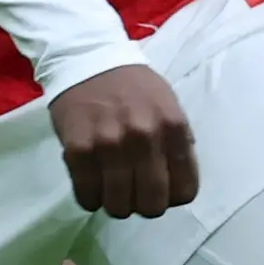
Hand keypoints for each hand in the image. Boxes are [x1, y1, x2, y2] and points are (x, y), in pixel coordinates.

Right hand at [51, 63, 199, 216]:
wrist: (88, 58)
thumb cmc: (133, 86)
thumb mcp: (169, 106)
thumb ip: (177, 142)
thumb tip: (179, 183)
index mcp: (173, 127)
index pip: (185, 191)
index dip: (173, 197)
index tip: (163, 190)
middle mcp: (144, 137)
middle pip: (152, 205)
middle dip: (145, 206)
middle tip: (136, 194)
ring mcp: (109, 144)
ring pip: (119, 206)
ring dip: (117, 204)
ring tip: (112, 189)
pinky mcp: (78, 149)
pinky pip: (87, 196)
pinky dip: (90, 199)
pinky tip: (92, 186)